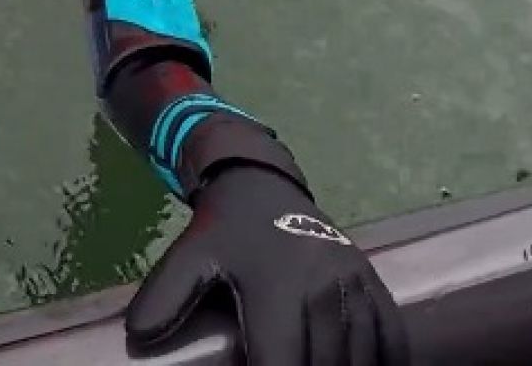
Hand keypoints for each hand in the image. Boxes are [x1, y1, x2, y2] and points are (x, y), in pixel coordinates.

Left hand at [125, 164, 410, 365]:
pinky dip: (387, 364)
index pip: (281, 361)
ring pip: (362, 358)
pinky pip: (392, 339)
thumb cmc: (223, 231)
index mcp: (277, 285)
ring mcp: (356, 284)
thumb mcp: (188, 258)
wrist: (263, 184)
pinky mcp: (375, 283)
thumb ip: (163, 298)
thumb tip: (138, 337)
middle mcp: (324, 286)